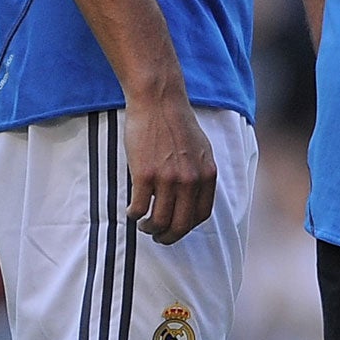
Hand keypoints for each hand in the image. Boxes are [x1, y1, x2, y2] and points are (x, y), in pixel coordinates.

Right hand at [123, 92, 217, 244]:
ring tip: (144, 224)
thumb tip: (195, 198)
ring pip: (159, 221)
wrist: (159, 103)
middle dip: (168, 236)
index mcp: (207, 174)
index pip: (201, 215)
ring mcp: (168, 178)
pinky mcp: (145, 175)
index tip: (176, 229)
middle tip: (158, 236)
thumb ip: (200, 174)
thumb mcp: (202, 150)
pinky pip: (138, 208)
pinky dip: (134, 215)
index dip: (187, 227)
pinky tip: (131, 211)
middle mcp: (191, 180)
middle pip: (181, 224)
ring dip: (149, 228)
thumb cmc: (178, 124)